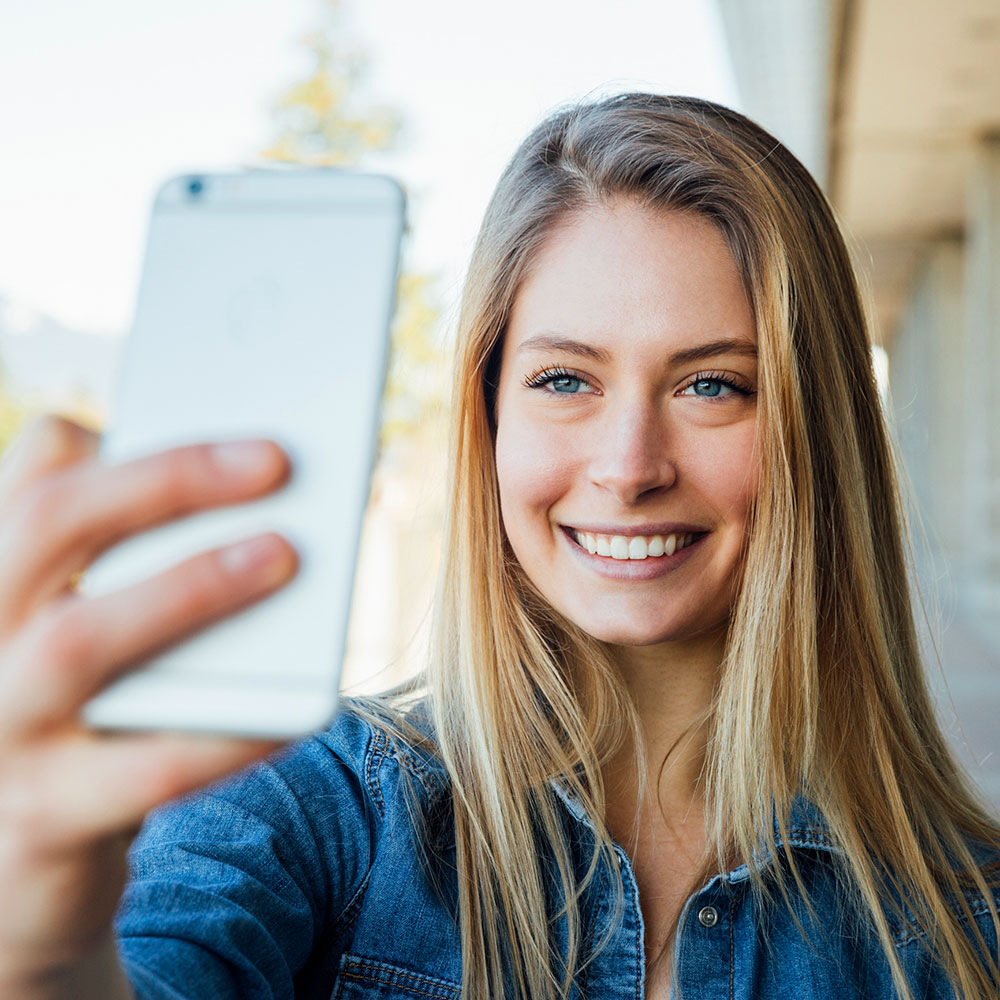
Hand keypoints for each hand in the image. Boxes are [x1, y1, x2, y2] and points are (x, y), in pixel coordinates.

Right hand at [0, 414, 297, 990]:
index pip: (32, 483)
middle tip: (275, 458)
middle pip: (44, 526)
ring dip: (190, 588)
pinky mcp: (42, 818)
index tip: (216, 417)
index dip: (117, 442)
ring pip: (80, 642)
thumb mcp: (78, 637)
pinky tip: (300, 706)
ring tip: (284, 554)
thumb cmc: (76, 724)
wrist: (13, 876)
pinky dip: (230, 731)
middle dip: (164, 480)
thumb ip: (124, 567)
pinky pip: (147, 767)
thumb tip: (239, 500)